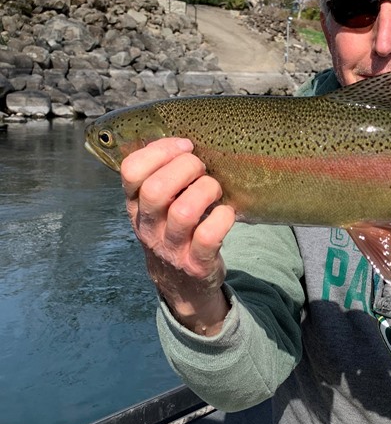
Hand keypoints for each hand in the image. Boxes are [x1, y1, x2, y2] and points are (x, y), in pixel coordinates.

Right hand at [120, 138, 235, 334]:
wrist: (182, 285)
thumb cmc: (175, 231)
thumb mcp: (157, 207)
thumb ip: (161, 175)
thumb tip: (185, 138)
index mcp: (135, 205)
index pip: (130, 170)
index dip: (159, 151)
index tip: (185, 146)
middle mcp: (147, 227)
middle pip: (156, 189)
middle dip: (186, 169)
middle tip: (202, 169)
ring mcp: (170, 248)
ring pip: (184, 212)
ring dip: (207, 191)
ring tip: (215, 190)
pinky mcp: (195, 264)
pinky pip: (209, 237)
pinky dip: (224, 218)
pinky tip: (227, 213)